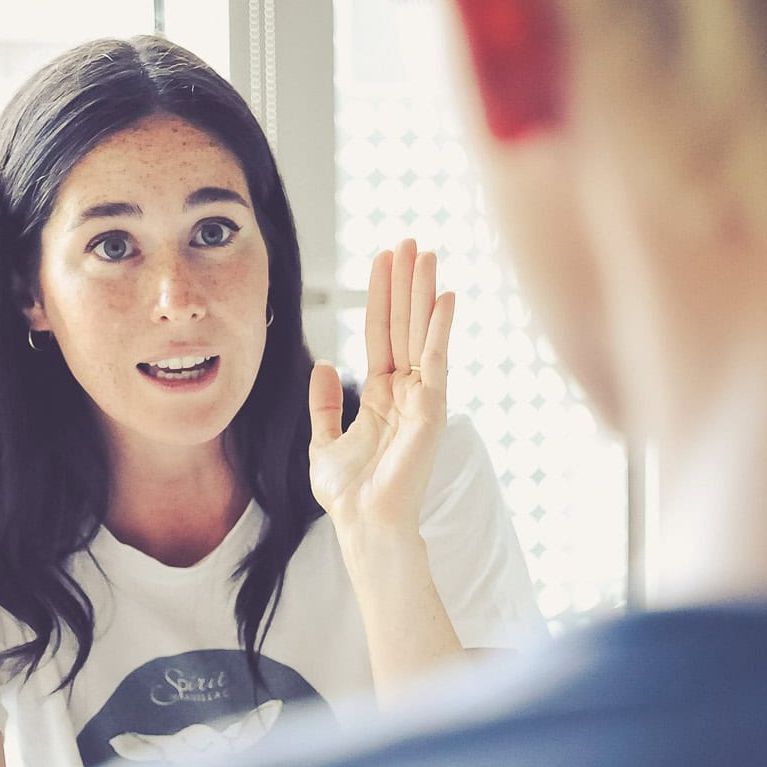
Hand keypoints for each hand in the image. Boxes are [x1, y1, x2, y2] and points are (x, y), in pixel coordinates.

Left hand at [308, 239, 455, 541]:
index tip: (383, 258)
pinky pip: (437, 361)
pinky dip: (441, 328)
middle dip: (405, 282)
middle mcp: (406, 391)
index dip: (380, 295)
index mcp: (382, 395)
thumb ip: (324, 404)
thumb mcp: (324, 442)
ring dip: (423, 292)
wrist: (364, 526)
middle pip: (403, 324)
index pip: (381, 333)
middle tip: (410, 239)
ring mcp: (422, 399)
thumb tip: (321, 364)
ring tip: (426, 252)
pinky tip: (445, 297)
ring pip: (421, 334)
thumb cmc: (350, 496)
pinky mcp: (432, 411)